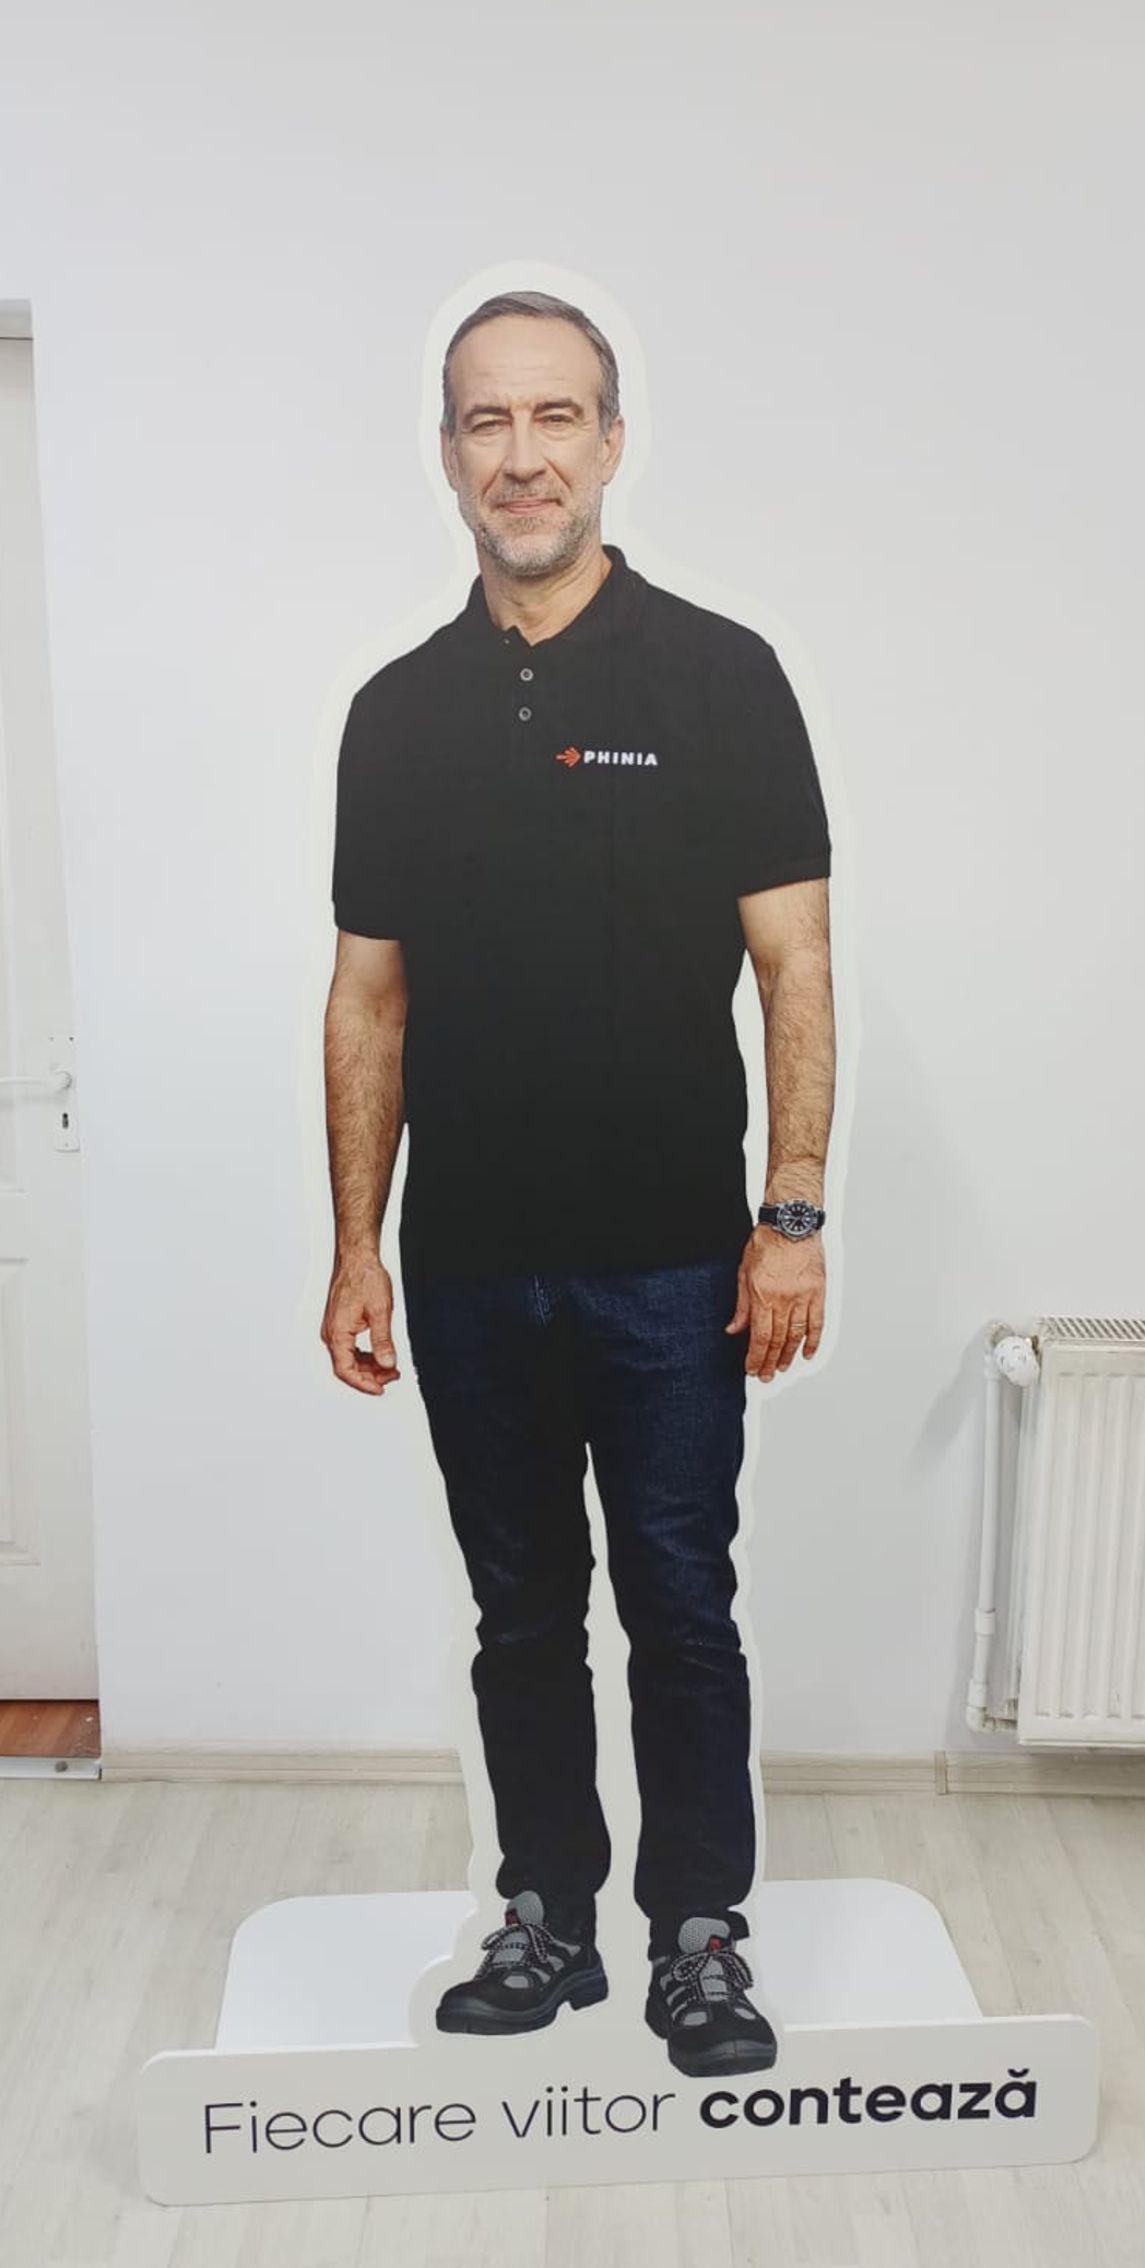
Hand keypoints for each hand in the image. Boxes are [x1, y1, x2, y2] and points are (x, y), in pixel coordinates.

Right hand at [321, 1254, 401, 1394]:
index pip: (345, 1370)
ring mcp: (335, 1329)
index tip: (380, 1389)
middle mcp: (332, 1333)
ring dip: (368, 1366)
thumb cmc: (365, 1278)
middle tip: (392, 1376)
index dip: (363, 1383)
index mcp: (338, 1333)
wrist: (358, 1258)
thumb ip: (383, 1341)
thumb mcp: (380, 1311)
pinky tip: (379, 1354)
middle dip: (370, 1376)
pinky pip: (350, 1348)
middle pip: (347, 1367)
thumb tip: (387, 1363)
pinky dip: (365, 1355)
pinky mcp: (340, 1324)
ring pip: (349, 1359)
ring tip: (390, 1366)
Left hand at [725, 1226, 825, 1380]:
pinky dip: (814, 1341)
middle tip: (766, 1374)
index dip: (755, 1357)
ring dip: (789, 1355)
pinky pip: (817, 1323)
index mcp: (762, 1295)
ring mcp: (803, 1297)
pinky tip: (808, 1353)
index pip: (759, 1337)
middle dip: (769, 1361)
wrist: (790, 1224)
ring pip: (797, 1335)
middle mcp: (784, 1299)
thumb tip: (734, 1328)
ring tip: (782, 1367)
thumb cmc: (767, 1243)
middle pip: (777, 1340)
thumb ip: (741, 1305)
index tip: (752, 1368)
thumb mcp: (744, 1273)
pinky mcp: (818, 1292)